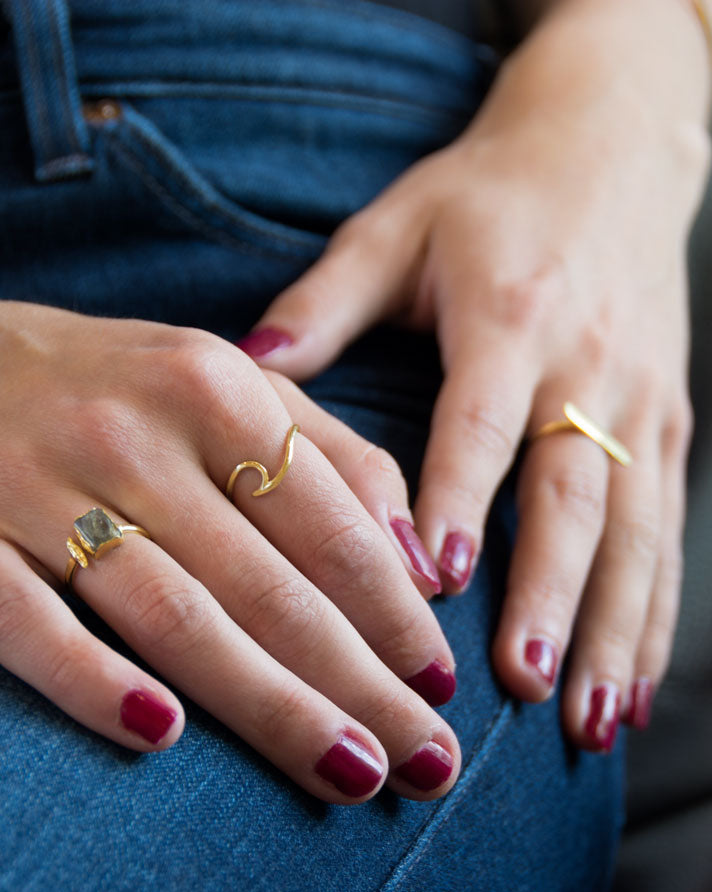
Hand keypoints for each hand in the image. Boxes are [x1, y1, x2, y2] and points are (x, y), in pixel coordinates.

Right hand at [0, 241, 459, 802]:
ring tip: (348, 775)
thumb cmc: (85, 385)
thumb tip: (416, 559)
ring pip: (172, 614)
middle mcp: (127, 431)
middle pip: (268, 583)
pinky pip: (28, 626)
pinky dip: (93, 684)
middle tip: (429, 767)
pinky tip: (162, 740)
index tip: (444, 691)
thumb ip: (323, 450)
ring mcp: (32, 485)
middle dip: (362, 685)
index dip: (397, 616)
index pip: (331, 521)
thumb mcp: (210, 378)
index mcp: (208, 385)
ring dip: (270, 705)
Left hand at [238, 5, 710, 751]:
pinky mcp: (667, 423)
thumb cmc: (484, 196)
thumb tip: (245, 367)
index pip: (481, 421)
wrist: (610, 149)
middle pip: (572, 492)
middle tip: (517, 684)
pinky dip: (653, 614)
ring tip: (585, 720)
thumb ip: (323, 300)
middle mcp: (587, 364)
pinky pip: (665, 531)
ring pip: (633, 530)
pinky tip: (632, 684)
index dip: (462, 500)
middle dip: (547, 594)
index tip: (439, 581)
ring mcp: (639, 400)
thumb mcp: (395, 228)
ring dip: (610, 628)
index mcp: (510, 314)